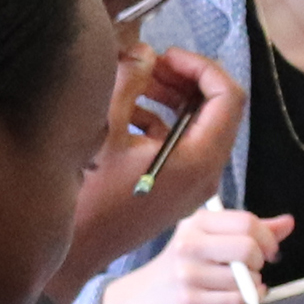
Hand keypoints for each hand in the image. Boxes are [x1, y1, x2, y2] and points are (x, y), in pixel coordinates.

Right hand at [59, 51, 248, 296]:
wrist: (75, 251)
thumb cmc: (89, 198)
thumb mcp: (105, 129)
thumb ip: (129, 83)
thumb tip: (145, 53)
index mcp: (198, 159)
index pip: (228, 97)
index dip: (201, 66)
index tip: (168, 56)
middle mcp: (205, 174)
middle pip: (218, 110)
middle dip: (187, 79)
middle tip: (151, 65)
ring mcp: (193, 184)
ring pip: (199, 126)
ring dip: (172, 99)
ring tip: (137, 84)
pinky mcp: (177, 189)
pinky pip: (183, 146)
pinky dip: (162, 123)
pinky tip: (128, 114)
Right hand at [103, 201, 292, 303]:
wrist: (144, 296)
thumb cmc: (184, 264)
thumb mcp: (211, 237)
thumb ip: (250, 230)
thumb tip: (287, 223)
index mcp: (197, 222)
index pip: (246, 222)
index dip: (267, 237)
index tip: (269, 248)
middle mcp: (189, 244)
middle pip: (247, 248)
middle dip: (260, 260)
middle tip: (255, 266)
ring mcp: (187, 274)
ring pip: (244, 278)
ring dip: (253, 284)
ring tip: (240, 283)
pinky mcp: (189, 301)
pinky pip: (235, 300)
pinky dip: (246, 300)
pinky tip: (239, 296)